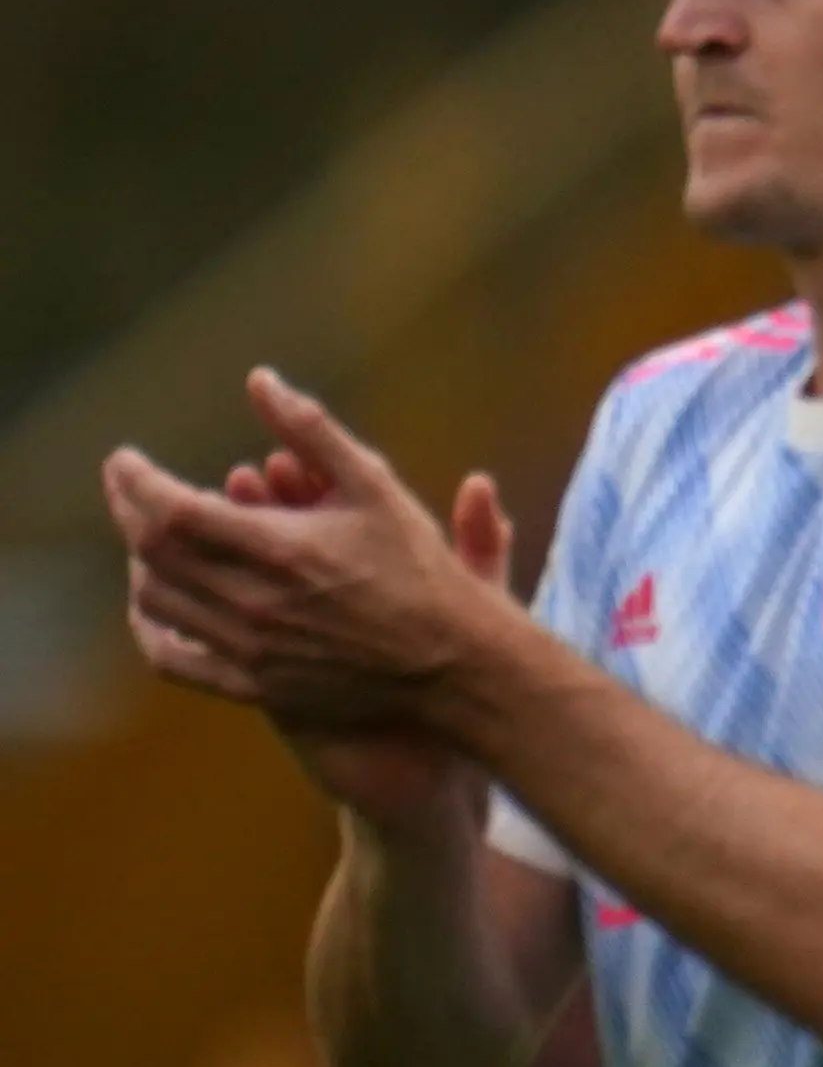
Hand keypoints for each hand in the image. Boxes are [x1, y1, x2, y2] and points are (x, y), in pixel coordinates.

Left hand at [103, 373, 515, 821]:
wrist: (454, 664)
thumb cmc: (421, 569)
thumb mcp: (376, 486)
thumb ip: (312, 431)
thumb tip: (260, 380)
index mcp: (281, 550)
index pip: (172, 510)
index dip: (135, 482)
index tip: (124, 460)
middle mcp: (254, 603)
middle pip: (153, 554)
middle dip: (128, 512)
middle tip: (127, 487)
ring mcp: (249, 649)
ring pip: (156, 602)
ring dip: (141, 563)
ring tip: (150, 536)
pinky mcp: (253, 685)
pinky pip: (171, 658)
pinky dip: (149, 626)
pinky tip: (156, 601)